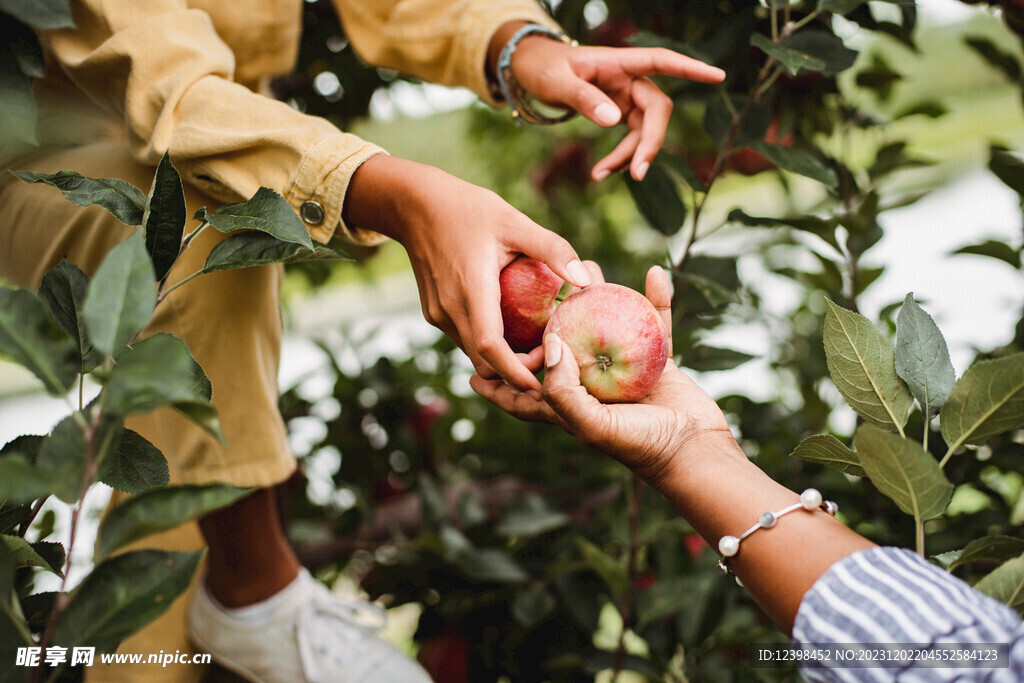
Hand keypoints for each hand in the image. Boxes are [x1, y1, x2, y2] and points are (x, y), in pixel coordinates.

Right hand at [344, 155, 590, 395]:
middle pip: (484, 362)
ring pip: (472, 354)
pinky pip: (463, 338)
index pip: (492, 348)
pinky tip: (509, 325)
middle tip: (548, 352)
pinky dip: (487, 343)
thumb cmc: (467, 208)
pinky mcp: (433, 312)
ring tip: (533, 340)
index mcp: (472, 289)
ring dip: (501, 358)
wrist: (414, 204)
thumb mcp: (514, 222)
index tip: (545, 381)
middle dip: (516, 370)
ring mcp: (438, 314)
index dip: (517, 372)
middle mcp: (449, 309)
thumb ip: (552, 249)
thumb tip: (586, 281)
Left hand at [471, 266, 731, 484]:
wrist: (694, 451)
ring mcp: (624, 370)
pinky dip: (655, 299)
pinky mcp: (657, 360)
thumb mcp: (591, 426)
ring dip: (597, 296)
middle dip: (544, 321)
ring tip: (588, 268)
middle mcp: (591, 385)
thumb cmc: (640, 446)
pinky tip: (655, 274)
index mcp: (569, 406)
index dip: (496, 384)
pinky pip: (655, 321)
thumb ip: (562, 391)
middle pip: (561, 347)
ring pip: (605, 324)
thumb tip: (549, 343)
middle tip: (530, 288)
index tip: (471, 370)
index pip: (523, 395)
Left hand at [506, 33, 724, 181]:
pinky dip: (619, 156)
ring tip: (600, 176)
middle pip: (656, 109)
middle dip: (650, 142)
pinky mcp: (619, 111)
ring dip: (630, 155)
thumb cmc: (543, 68)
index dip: (690, 69)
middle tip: (636, 173)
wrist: (531, 71)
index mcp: (618, 62)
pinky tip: (601, 173)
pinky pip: (630, 137)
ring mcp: (625, 96)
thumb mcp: (557, 81)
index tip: (717, 76)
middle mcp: (628, 78)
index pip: (660, 61)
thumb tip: (614, 120)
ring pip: (644, 129)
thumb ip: (583, 98)